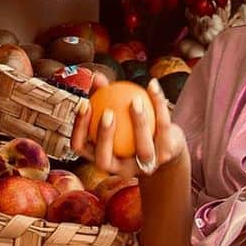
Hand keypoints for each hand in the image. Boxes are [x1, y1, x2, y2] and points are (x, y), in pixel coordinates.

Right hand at [69, 76, 187, 178]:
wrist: (167, 146)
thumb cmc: (132, 128)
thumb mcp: (117, 113)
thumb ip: (105, 96)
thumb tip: (96, 77)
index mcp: (102, 157)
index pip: (80, 147)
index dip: (78, 129)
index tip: (84, 104)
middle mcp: (120, 168)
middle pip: (104, 159)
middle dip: (104, 136)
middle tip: (107, 111)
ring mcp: (144, 165)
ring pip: (142, 148)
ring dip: (139, 123)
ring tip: (134, 100)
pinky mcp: (166, 154)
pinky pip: (163, 126)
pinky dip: (158, 104)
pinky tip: (152, 84)